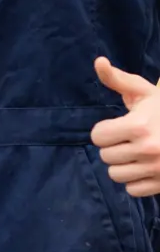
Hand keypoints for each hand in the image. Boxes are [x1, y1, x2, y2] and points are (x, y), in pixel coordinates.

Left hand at [90, 57, 159, 196]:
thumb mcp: (141, 91)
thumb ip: (116, 79)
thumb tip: (99, 61)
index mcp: (139, 125)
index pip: (97, 137)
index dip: (104, 131)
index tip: (118, 126)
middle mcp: (149, 148)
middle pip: (105, 157)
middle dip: (113, 147)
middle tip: (129, 140)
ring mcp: (158, 169)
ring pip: (116, 175)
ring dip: (122, 165)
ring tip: (135, 154)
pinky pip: (132, 190)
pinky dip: (135, 181)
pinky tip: (145, 167)